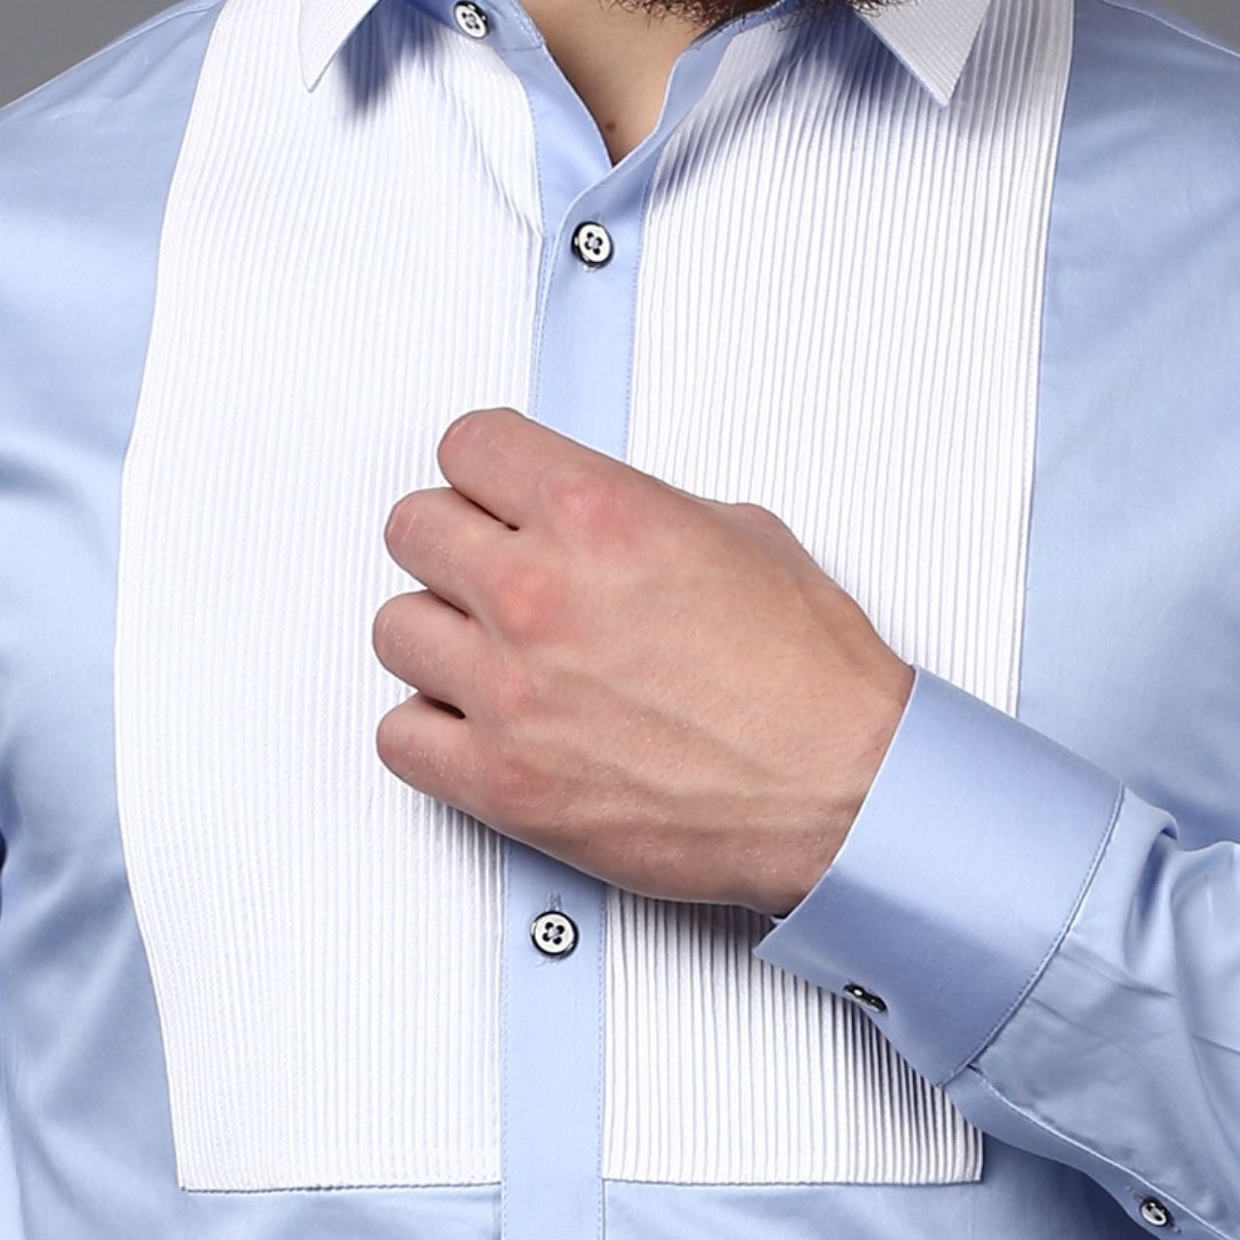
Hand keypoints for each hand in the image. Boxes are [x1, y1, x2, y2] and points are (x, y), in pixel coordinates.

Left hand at [376, 409, 911, 911]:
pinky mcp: (501, 781)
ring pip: (394, 630)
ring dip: (439, 638)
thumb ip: (638, 509)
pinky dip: (430, 732)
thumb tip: (592, 512)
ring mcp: (510, 692)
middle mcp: (539, 594)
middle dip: (455, 546)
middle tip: (491, 573)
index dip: (487, 471)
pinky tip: (478, 725)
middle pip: (413, 530)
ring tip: (490, 655)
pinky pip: (398, 736)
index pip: (466, 446)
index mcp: (594, 513)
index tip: (495, 494)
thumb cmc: (812, 683)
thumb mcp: (740, 534)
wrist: (845, 793)